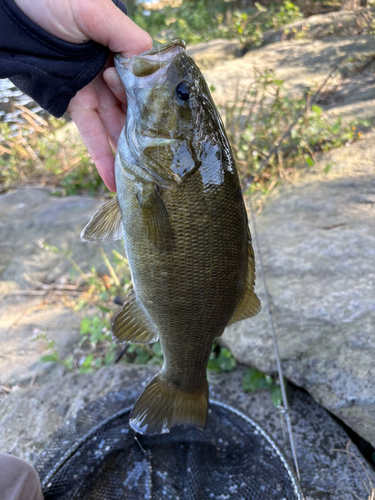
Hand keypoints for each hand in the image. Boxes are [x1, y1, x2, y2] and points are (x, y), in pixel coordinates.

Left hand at [13, 0, 151, 190]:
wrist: (14, 10)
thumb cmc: (55, 1)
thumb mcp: (96, 11)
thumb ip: (128, 38)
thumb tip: (152, 66)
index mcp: (122, 50)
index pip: (146, 83)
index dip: (152, 102)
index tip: (163, 122)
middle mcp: (112, 72)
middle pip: (134, 109)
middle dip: (146, 134)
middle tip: (160, 162)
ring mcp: (93, 89)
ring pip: (115, 126)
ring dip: (127, 153)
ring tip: (142, 179)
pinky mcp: (74, 103)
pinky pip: (90, 132)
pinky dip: (101, 156)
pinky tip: (113, 179)